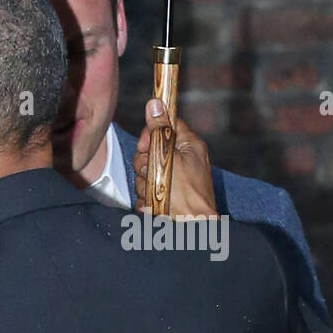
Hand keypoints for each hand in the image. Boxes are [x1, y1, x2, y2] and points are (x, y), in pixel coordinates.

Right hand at [132, 99, 218, 216]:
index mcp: (188, 146)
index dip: (151, 134)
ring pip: (144, 173)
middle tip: (153, 175)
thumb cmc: (185, 195)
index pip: (165, 126)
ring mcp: (171, 179)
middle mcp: (181, 160)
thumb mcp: (170, 157)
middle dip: (144, 165)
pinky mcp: (163, 196)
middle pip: (149, 151)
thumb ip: (159, 131)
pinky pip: (145, 191)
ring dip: (145, 185)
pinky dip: (146, 199)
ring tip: (157, 195)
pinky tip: (155, 205)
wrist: (189, 230)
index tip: (146, 146)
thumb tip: (154, 102)